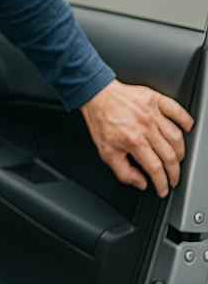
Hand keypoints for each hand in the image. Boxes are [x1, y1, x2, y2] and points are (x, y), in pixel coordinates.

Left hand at [79, 79, 193, 197]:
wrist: (95, 94)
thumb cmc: (100, 120)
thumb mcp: (105, 151)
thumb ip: (123, 172)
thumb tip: (141, 182)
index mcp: (133, 141)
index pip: (156, 168)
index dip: (162, 183)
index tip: (164, 189)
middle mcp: (146, 127)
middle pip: (170, 156)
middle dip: (174, 173)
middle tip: (172, 179)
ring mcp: (153, 113)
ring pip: (177, 138)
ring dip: (180, 153)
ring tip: (177, 160)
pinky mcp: (156, 100)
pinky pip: (178, 111)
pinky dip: (186, 121)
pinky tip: (187, 129)